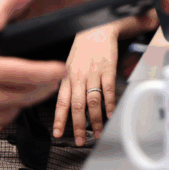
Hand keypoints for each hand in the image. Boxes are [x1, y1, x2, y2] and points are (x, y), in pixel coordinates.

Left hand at [53, 22, 121, 145]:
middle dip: (78, 126)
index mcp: (67, 76)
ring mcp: (93, 74)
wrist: (96, 28)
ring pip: (92, 101)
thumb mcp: (69, 64)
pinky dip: (109, 104)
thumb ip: (67, 83)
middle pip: (77, 106)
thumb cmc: (83, 47)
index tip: (58, 134)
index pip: (60, 102)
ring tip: (97, 132)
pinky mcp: (108, 69)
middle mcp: (78, 77)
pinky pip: (108, 90)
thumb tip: (65, 104)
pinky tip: (110, 114)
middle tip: (79, 140)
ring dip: (95, 120)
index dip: (59, 119)